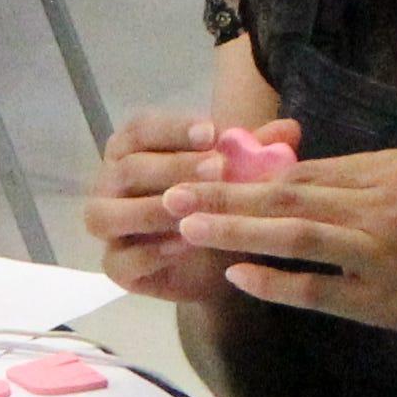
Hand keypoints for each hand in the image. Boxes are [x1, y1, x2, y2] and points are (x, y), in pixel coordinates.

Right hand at [78, 104, 289, 304]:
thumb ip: (257, 152)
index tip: (213, 133)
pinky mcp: (115, 266)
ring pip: (108, 214)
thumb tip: (289, 128)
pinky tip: (184, 244)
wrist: (218, 267)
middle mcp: (110, 183)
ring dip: (151, 210)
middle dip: (174, 168)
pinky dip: (152, 252)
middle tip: (218, 169)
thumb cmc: (219, 207)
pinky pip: (122, 259)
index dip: (173, 129)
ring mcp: (107, 225)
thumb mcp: (241, 176)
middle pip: (128, 168)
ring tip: (194, 209)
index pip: (141, 129)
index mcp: (132, 149)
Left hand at [168, 145, 396, 344]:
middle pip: (287, 195)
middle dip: (224, 193)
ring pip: (293, 235)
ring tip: (189, 227)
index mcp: (392, 171)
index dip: (249, 171)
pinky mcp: (381, 299)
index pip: (306, 168)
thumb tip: (307, 176)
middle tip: (173, 192)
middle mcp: (382, 205)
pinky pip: (317, 290)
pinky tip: (237, 277)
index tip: (205, 167)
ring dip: (236, 231)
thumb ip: (370, 178)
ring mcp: (379, 254)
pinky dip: (274, 283)